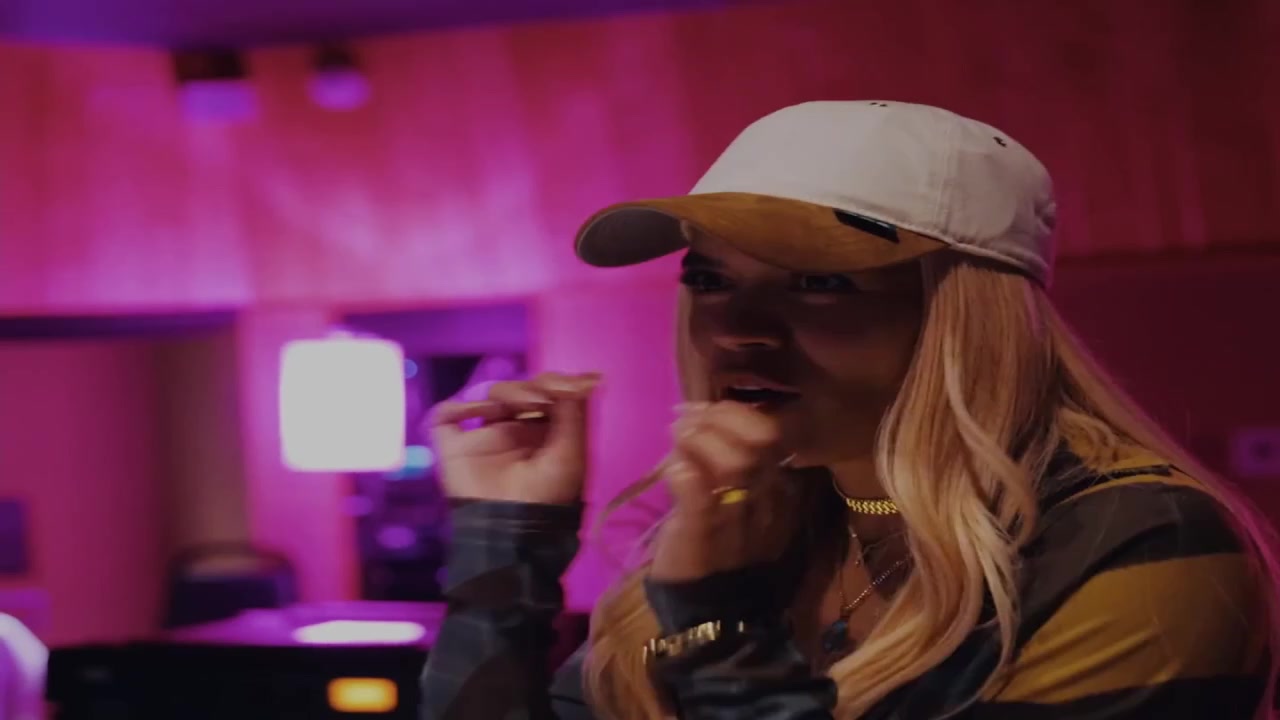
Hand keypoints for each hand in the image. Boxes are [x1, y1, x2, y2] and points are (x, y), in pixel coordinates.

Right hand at [428, 371, 598, 504]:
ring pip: (487, 395)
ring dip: (505, 391)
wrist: (512, 531)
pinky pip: (446, 415)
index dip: (553, 383)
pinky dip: (459, 405)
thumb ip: (575, 413)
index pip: (544, 394)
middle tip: (543, 397)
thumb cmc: (547, 496)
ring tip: (519, 404)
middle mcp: (512, 431)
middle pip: (517, 390)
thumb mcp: (570, 453)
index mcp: (542, 433)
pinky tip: (479, 409)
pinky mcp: (454, 446)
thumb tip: (585, 377)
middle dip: (531, 386)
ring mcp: (482, 436)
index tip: (567, 384)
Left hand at [649, 402, 790, 581]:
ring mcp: (736, 517)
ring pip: (733, 462)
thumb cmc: (718, 542)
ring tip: (676, 440)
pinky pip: (701, 498)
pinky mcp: (703, 536)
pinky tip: (673, 471)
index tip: (704, 410)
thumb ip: (727, 457)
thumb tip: (700, 412)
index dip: (735, 412)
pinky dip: (685, 475)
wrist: (712, 607)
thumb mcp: (734, 497)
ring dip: (698, 440)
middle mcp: (764, 498)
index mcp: (774, 486)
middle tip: (685, 422)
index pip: (770, 432)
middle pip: (757, 439)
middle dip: (717, 418)